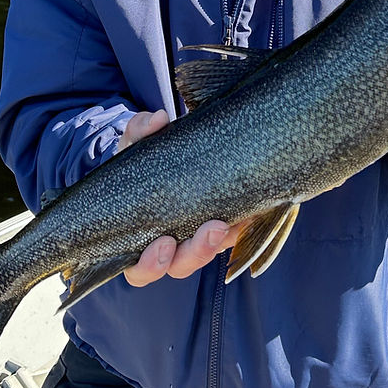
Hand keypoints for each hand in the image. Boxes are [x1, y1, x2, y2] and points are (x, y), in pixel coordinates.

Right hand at [118, 109, 238, 286]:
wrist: (173, 153)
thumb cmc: (143, 158)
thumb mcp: (136, 143)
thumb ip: (141, 130)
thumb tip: (158, 120)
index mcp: (140, 236)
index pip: (140, 267)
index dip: (150, 264)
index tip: (164, 243)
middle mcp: (170, 245)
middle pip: (180, 266)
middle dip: (195, 253)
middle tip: (211, 230)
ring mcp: (197, 236)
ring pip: (207, 253)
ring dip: (217, 243)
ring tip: (225, 223)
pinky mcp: (225, 224)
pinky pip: (236, 234)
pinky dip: (243, 224)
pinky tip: (251, 210)